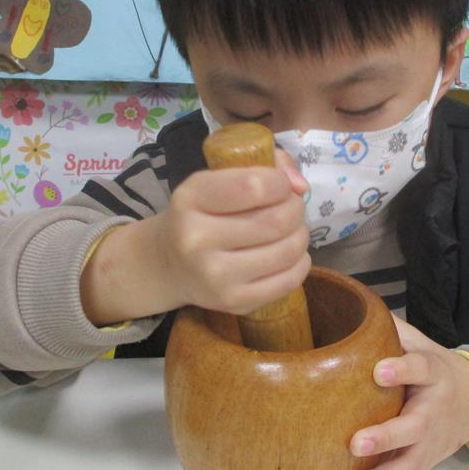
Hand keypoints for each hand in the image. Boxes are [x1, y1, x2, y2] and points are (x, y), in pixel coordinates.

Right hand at [81, 153, 309, 324]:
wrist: (167, 263)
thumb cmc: (200, 213)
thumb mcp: (216, 178)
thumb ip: (263, 167)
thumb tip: (301, 185)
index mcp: (191, 199)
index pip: (255, 186)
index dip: (281, 183)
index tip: (281, 185)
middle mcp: (197, 240)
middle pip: (277, 220)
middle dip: (295, 209)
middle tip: (291, 208)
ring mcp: (215, 276)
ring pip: (288, 250)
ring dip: (300, 234)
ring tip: (290, 230)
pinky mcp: (234, 302)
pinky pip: (289, 280)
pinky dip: (300, 262)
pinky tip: (288, 253)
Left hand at [343, 315, 468, 469]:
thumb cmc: (433, 369)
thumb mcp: (420, 342)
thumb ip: (389, 327)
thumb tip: (351, 303)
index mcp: (433, 374)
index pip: (420, 368)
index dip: (402, 369)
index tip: (380, 370)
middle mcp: (433, 411)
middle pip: (414, 427)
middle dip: (387, 437)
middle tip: (357, 442)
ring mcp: (430, 443)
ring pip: (409, 466)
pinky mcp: (424, 465)